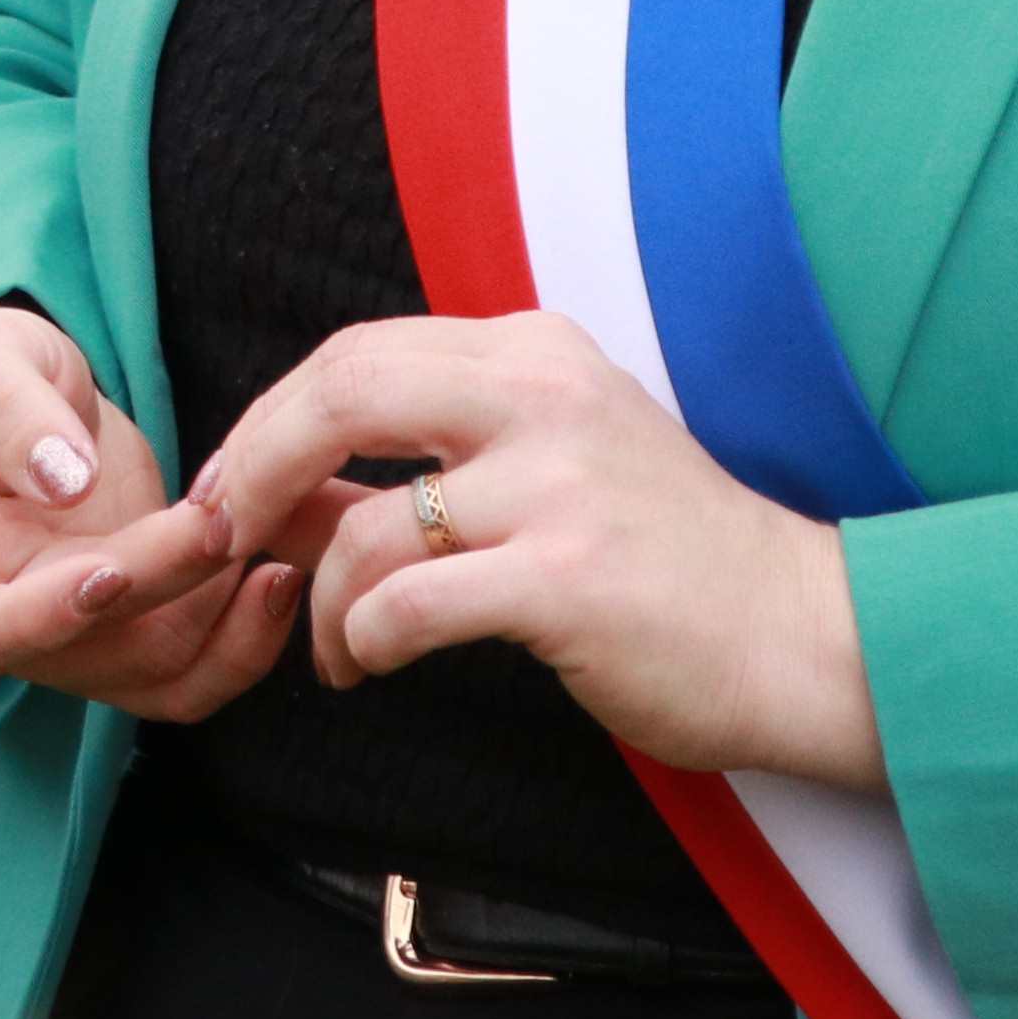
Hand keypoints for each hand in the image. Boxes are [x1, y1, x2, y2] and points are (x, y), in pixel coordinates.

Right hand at [0, 305, 310, 723]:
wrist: (23, 392)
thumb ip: (7, 407)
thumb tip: (64, 478)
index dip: (31, 623)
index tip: (104, 570)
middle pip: (79, 652)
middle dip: (158, 587)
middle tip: (221, 516)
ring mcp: (71, 637)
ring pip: (149, 678)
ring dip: (218, 630)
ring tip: (271, 550)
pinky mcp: (134, 625)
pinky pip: (193, 670)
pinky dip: (243, 641)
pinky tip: (278, 576)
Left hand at [196, 313, 882, 786]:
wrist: (801, 635)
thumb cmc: (669, 561)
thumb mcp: (550, 468)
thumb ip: (425, 464)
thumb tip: (282, 491)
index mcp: (535, 352)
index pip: (357, 354)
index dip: (269, 420)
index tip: (230, 489)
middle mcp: (544, 395)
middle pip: (339, 391)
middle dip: (251, 470)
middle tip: (216, 540)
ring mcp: (560, 483)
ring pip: (366, 524)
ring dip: (318, 603)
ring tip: (333, 652)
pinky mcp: (569, 578)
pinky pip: (410, 604)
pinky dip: (365, 640)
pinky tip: (370, 666)